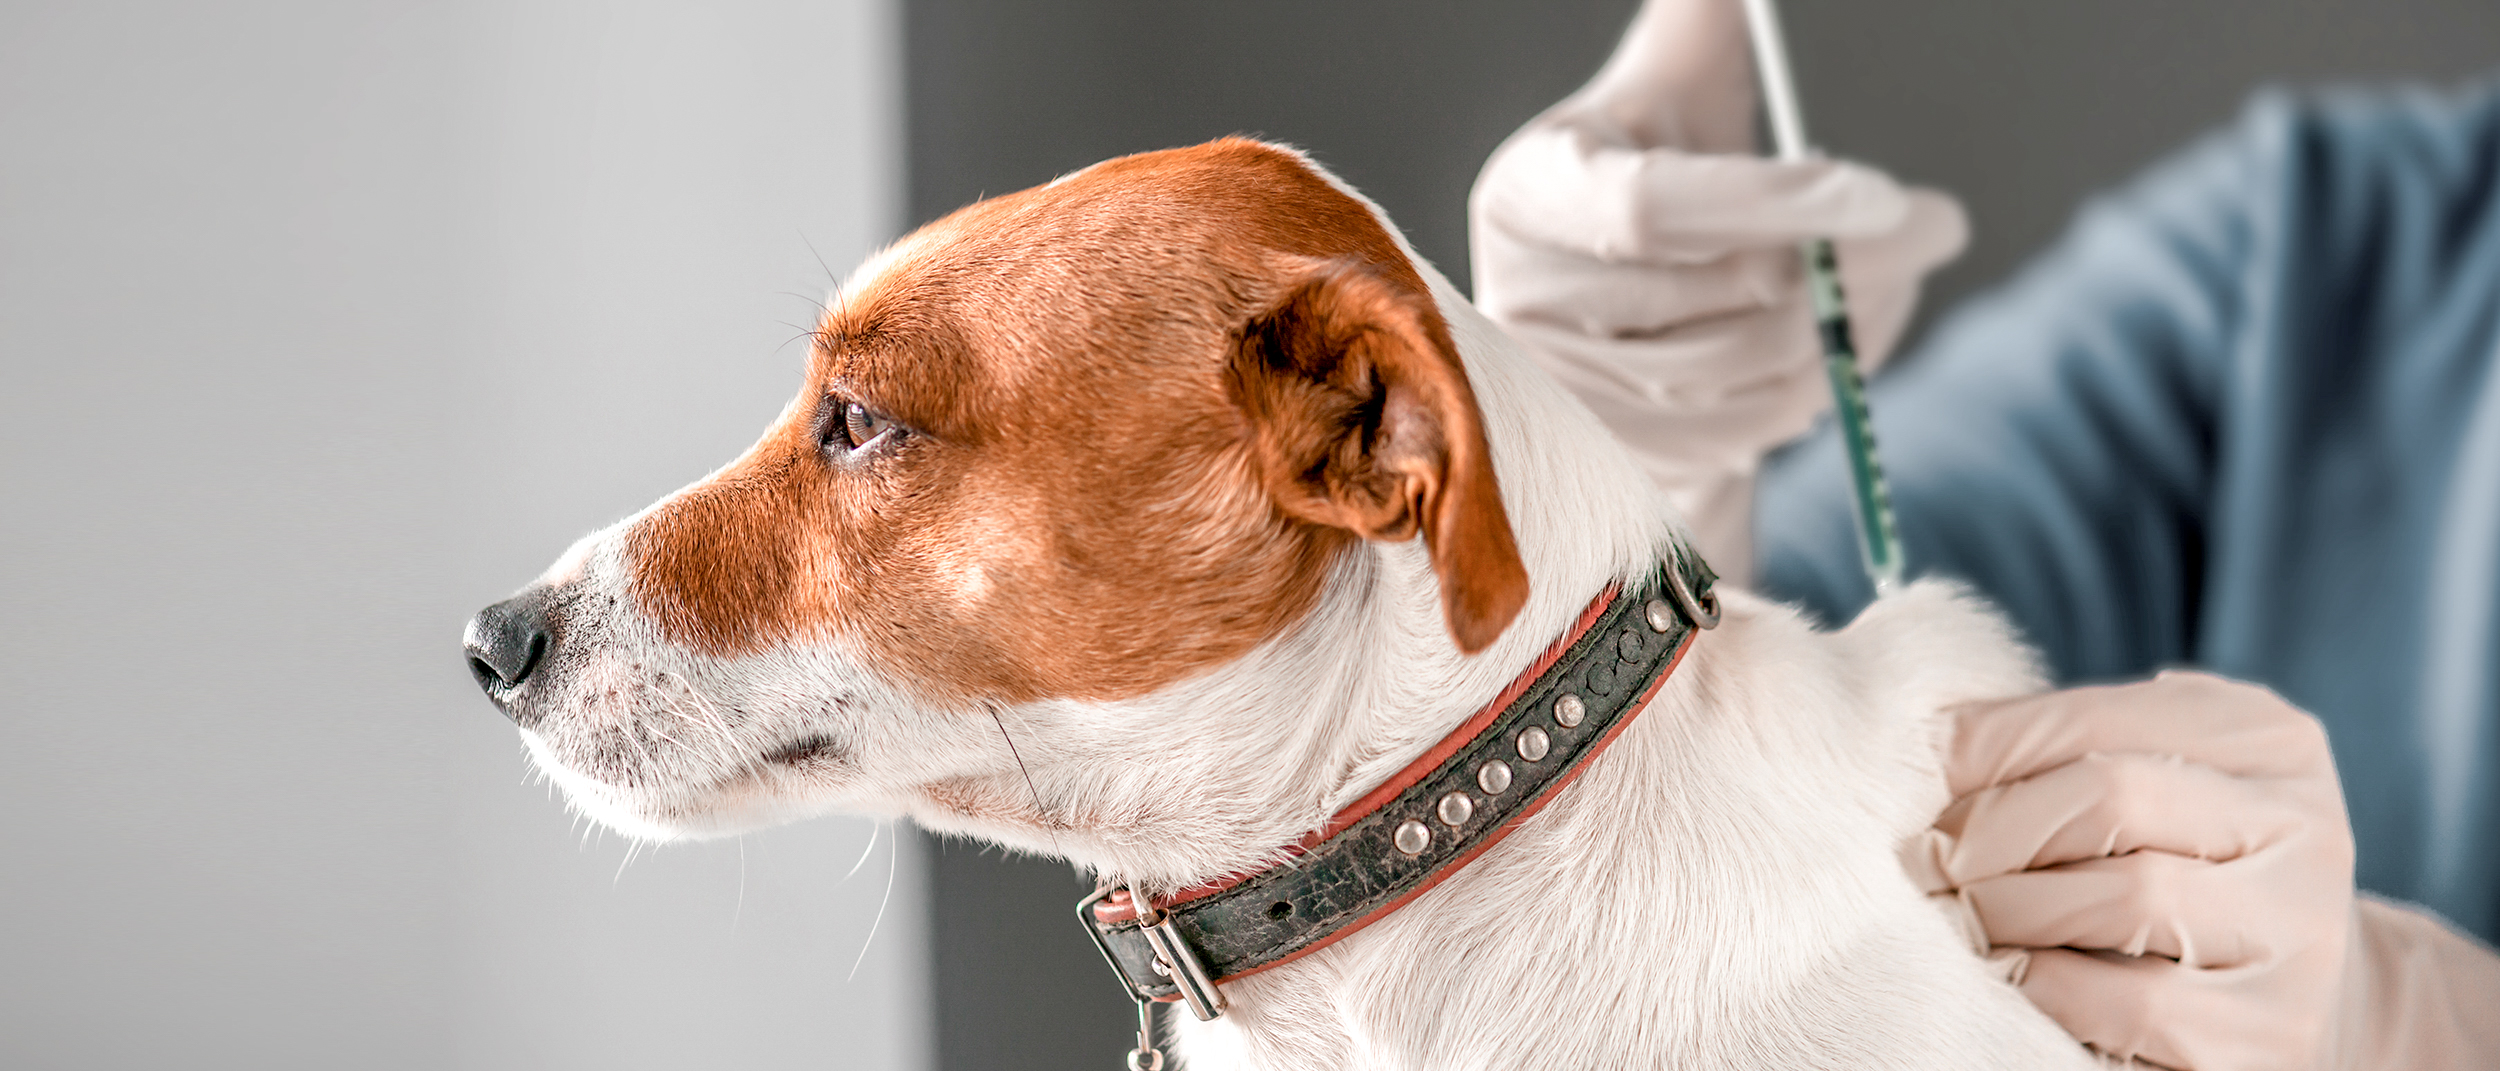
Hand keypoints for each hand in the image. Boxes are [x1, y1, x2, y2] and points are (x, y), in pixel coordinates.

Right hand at [1467, 0, 1964, 578]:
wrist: (1607, 299)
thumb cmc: (1649, 167)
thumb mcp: (1667, 86)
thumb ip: (1701, 18)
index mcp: (1528, 193)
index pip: (1650, 207)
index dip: (1773, 202)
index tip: (1891, 191)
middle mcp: (1524, 302)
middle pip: (1715, 296)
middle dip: (1850, 262)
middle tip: (1938, 224)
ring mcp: (1567, 393)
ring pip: (1742, 373)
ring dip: (1847, 326)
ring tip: (1898, 273)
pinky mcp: (1616, 457)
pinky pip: (1745, 433)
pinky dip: (1818, 386)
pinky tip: (1846, 338)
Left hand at [1905, 671, 2355, 1068]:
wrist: (2305, 1005)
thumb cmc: (2181, 874)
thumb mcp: (2150, 785)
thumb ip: (2065, 751)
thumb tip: (1931, 746)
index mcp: (2269, 740)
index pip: (2094, 717)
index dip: (1980, 747)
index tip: (1909, 781)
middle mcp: (2306, 828)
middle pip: (2110, 795)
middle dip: (1989, 828)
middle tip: (1921, 861)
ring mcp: (2302, 936)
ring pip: (2125, 896)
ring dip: (2007, 909)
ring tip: (1957, 918)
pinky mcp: (2272, 1035)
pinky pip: (2132, 1005)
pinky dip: (2045, 987)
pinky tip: (2007, 977)